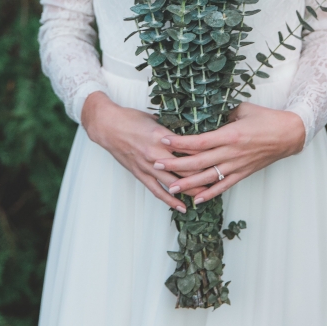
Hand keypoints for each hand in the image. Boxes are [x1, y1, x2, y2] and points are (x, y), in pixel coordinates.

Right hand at [81, 91, 208, 212]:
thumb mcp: (155, 119)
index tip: (218, 159)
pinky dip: (170, 200)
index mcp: (162, 137)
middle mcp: (156, 154)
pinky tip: (181, 207)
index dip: (205, 156)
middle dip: (203, 176)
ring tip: (205, 197)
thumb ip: (171, 131)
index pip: (189, 150)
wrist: (107, 126)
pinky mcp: (140, 174)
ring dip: (189, 191)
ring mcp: (147, 166)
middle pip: (185, 169)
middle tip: (219, 180)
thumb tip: (189, 134)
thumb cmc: (130, 118)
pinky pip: (157, 191)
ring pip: (173, 184)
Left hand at [151, 102, 305, 204]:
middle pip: (198, 162)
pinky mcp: (243, 173)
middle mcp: (231, 153)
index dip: (180, 143)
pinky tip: (196, 199)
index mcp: (230, 135)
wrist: (288, 135)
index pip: (199, 141)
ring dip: (188, 184)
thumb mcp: (242, 109)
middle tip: (157, 165)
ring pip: (208, 177)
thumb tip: (207, 116)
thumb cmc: (266, 118)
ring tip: (171, 187)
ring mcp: (237, 165)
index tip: (163, 141)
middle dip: (176, 164)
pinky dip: (209, 193)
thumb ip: (223, 115)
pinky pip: (223, 186)